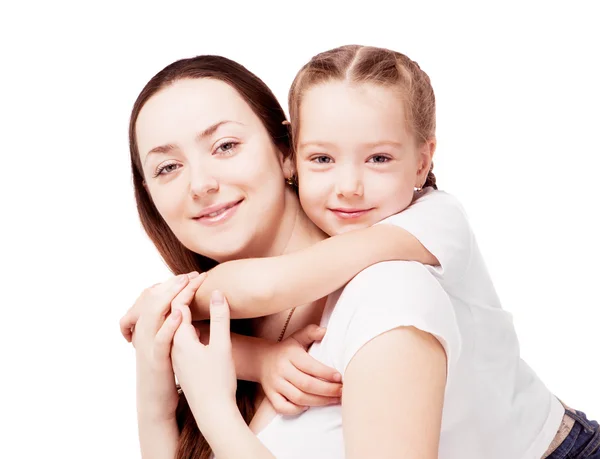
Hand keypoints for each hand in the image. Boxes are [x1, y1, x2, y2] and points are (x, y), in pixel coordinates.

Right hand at [128, 272, 205, 421]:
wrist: (155, 401)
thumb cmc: (164, 370)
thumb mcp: (167, 343)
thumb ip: (172, 325)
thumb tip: (182, 308)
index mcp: (148, 326)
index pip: (156, 296)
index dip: (173, 283)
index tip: (192, 275)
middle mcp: (145, 332)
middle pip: (154, 299)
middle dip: (174, 284)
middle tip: (192, 274)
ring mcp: (148, 346)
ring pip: (154, 313)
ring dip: (172, 296)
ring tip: (186, 283)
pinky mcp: (156, 360)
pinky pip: (160, 339)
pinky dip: (169, 324)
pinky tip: (180, 313)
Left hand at [171, 290, 237, 419]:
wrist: (212, 414)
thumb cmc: (218, 382)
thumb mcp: (222, 346)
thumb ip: (219, 318)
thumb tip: (217, 293)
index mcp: (179, 339)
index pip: (179, 304)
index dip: (190, 288)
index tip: (204, 277)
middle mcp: (172, 345)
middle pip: (171, 311)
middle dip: (182, 292)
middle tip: (196, 278)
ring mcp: (175, 354)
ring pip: (172, 322)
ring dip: (180, 304)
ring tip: (190, 291)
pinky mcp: (180, 361)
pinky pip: (175, 332)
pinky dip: (181, 319)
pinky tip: (192, 319)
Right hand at [260, 324, 342, 414]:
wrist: (261, 359)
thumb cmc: (286, 349)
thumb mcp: (297, 337)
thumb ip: (311, 332)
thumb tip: (325, 331)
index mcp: (290, 354)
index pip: (310, 366)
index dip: (326, 374)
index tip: (340, 378)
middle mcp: (282, 369)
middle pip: (306, 385)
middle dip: (327, 390)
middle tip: (342, 392)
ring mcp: (275, 384)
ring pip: (298, 398)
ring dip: (318, 402)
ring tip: (334, 400)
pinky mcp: (270, 395)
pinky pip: (283, 407)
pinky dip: (296, 410)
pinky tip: (309, 406)